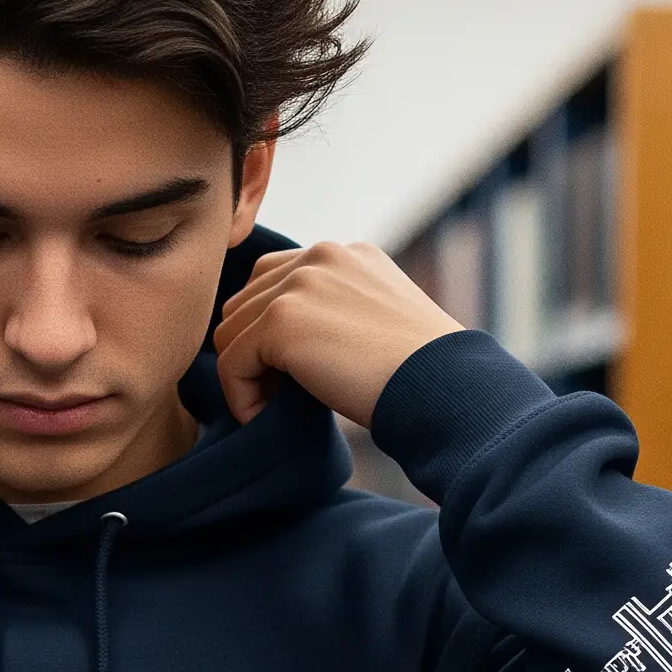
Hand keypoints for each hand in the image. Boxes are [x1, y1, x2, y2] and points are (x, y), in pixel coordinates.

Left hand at [213, 241, 461, 428]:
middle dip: (253, 353)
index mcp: (344, 254)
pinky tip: (266, 417)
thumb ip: (332, 312)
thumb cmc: (417, 374)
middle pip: (243, 304)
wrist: (440, 386)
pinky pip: (230, 364)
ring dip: (246, 377)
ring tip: (275, 407)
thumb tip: (278, 344)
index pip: (272, 280)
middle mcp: (320, 255)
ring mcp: (299, 282)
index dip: (268, 332)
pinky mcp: (282, 319)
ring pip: (230, 334)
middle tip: (280, 395)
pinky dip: (241, 399)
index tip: (291, 375)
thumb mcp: (376, 322)